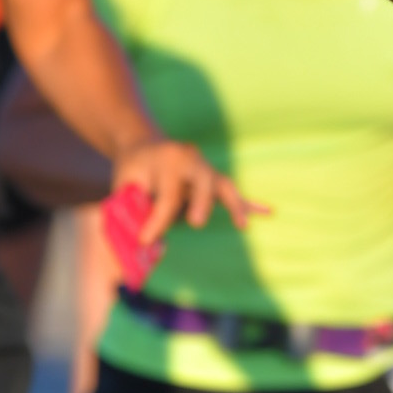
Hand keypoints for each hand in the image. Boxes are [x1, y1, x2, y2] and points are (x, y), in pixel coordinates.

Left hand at [110, 139, 256, 237]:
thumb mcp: (124, 183)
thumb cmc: (133, 169)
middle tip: (195, 223)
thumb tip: (142, 245)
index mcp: (169, 159)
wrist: (144, 146)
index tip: (145, 241)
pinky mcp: (214, 179)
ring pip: (224, 186)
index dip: (157, 220)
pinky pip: (233, 193)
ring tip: (242, 225)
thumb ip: (132, 209)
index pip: (167, 194)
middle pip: (203, 182)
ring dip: (235, 206)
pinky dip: (249, 204)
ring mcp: (206, 169)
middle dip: (201, 203)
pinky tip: (268, 212)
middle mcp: (192, 160)